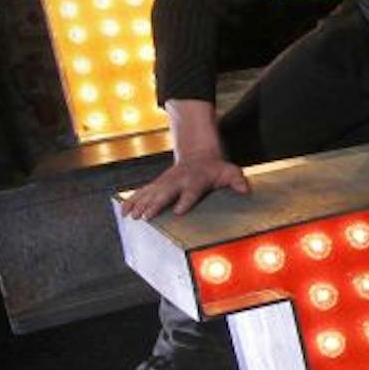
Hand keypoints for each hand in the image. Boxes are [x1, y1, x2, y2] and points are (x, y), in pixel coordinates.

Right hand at [122, 154, 248, 219]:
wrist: (199, 154)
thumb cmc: (215, 168)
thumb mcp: (230, 171)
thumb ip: (237, 180)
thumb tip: (245, 189)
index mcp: (196, 180)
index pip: (191, 191)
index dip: (185, 201)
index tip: (179, 211)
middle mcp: (178, 181)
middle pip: (165, 193)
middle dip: (155, 204)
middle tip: (145, 216)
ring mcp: (165, 182)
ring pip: (150, 193)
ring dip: (140, 204)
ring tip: (131, 216)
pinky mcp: (157, 184)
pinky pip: (143, 192)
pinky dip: (132, 201)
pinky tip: (123, 211)